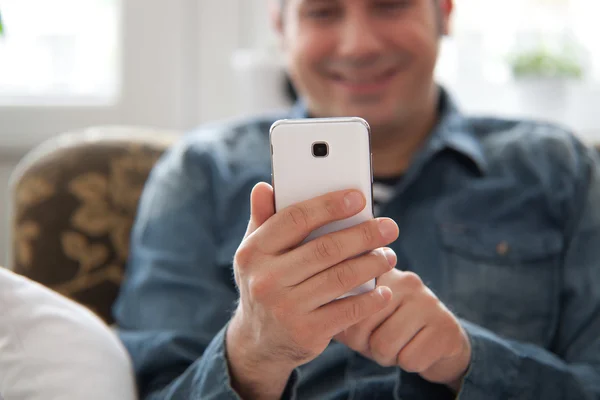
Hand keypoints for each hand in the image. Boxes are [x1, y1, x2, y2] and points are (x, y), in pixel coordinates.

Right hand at [226, 182, 399, 398]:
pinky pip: (347, 310)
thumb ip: (262, 219)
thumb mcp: (256, 254)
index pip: (295, 219)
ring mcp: (286, 308)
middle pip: (325, 249)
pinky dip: (370, 299)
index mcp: (253, 252)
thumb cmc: (265, 284)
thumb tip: (265, 187)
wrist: (259, 343)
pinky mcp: (306, 332)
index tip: (358, 198)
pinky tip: (383, 290)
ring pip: (340, 278)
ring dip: (371, 264)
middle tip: (389, 227)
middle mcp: (266, 280)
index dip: (329, 206)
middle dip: (363, 236)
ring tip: (388, 256)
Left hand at [334, 269, 471, 391]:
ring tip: (398, 347)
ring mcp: (429, 302)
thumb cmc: (395, 327)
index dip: (349, 327)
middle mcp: (407, 281)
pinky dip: (408, 364)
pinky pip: (410, 360)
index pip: (349, 301)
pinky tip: (417, 351)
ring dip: (387, 357)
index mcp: (382, 273)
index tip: (359, 333)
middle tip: (381, 343)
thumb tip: (324, 318)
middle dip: (366, 345)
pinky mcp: (445, 328)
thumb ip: (345, 310)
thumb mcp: (369, 315)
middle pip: (363, 325)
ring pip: (385, 345)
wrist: (443, 340)